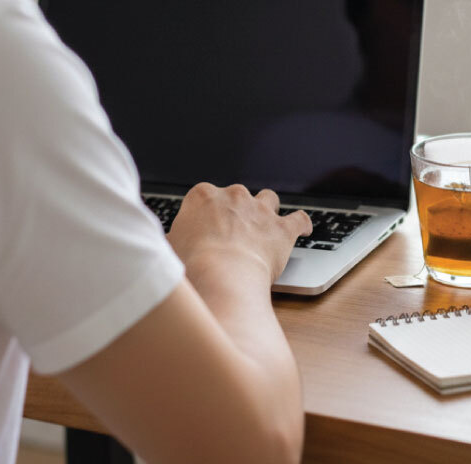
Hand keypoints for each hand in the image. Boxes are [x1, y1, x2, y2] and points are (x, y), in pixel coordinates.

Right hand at [167, 183, 311, 281]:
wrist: (222, 275)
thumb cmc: (190, 265)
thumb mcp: (168, 248)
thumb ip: (173, 238)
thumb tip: (167, 242)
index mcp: (202, 196)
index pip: (205, 197)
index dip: (207, 214)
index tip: (206, 227)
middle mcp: (233, 196)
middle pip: (237, 196)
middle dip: (236, 211)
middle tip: (232, 233)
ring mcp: (260, 210)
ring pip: (268, 199)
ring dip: (268, 210)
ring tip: (266, 224)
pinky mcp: (282, 228)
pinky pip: (299, 219)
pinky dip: (301, 224)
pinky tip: (302, 229)